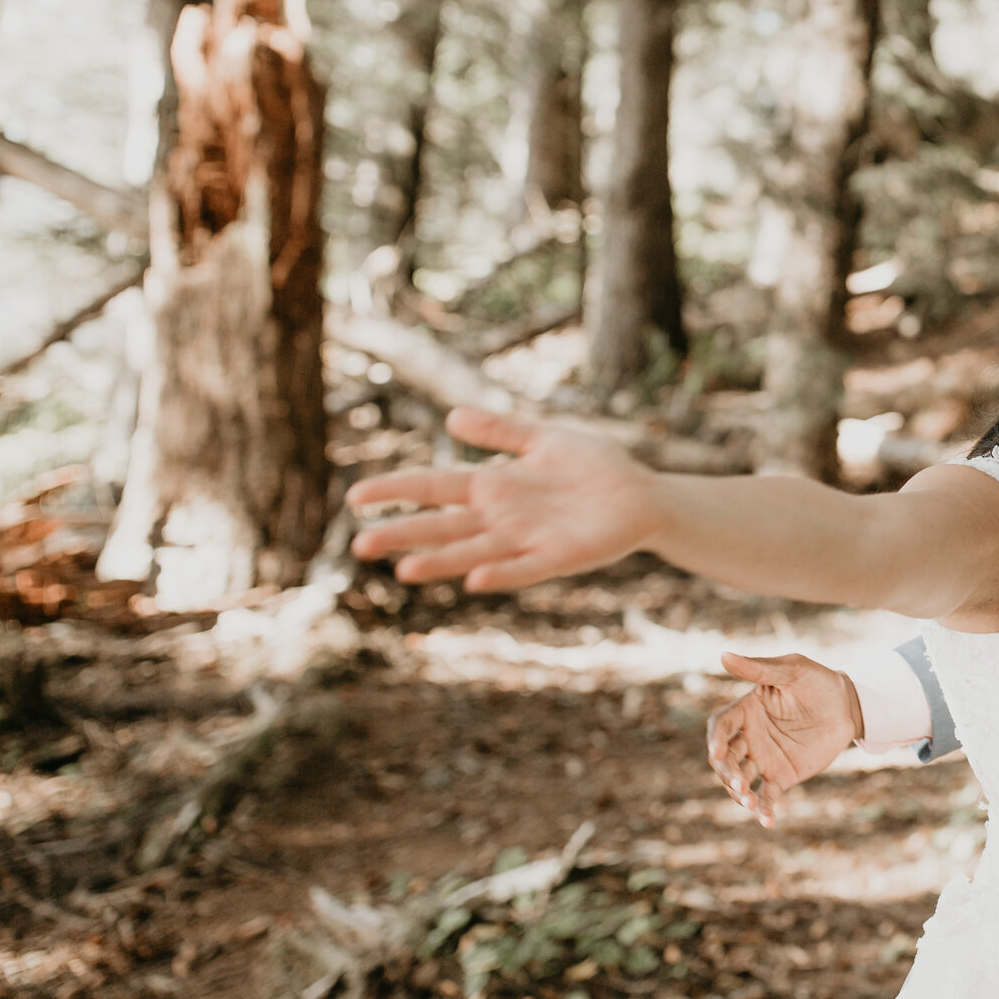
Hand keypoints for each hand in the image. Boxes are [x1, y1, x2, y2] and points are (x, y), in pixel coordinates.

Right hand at [347, 407, 663, 591]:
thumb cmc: (594, 468)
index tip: (356, 494)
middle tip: (360, 543)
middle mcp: (503, 518)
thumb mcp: (543, 439)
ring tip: (404, 570)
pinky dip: (502, 574)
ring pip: (475, 552)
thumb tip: (451, 417)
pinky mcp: (560, 556)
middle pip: (444, 526)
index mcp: (494, 486)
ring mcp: (528, 539)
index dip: (397, 490)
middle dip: (405, 533)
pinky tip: (476, 581)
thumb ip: (500, 432)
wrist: (643, 495)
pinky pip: (526, 568)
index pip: (434, 487)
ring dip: (442, 561)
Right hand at [705, 652, 864, 826]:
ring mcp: (763, 759)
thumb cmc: (818, 681)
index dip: (716, 740)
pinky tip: (767, 821)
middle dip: (727, 772)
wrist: (848, 706)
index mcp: (745, 711)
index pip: (720, 727)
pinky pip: (767, 796)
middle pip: (725, 758)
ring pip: (741, 780)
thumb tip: (723, 655)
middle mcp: (748, 737)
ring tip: (750, 803)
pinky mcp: (781, 776)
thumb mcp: (791, 670)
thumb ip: (758, 669)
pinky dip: (764, 810)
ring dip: (739, 794)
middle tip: (738, 783)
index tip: (718, 751)